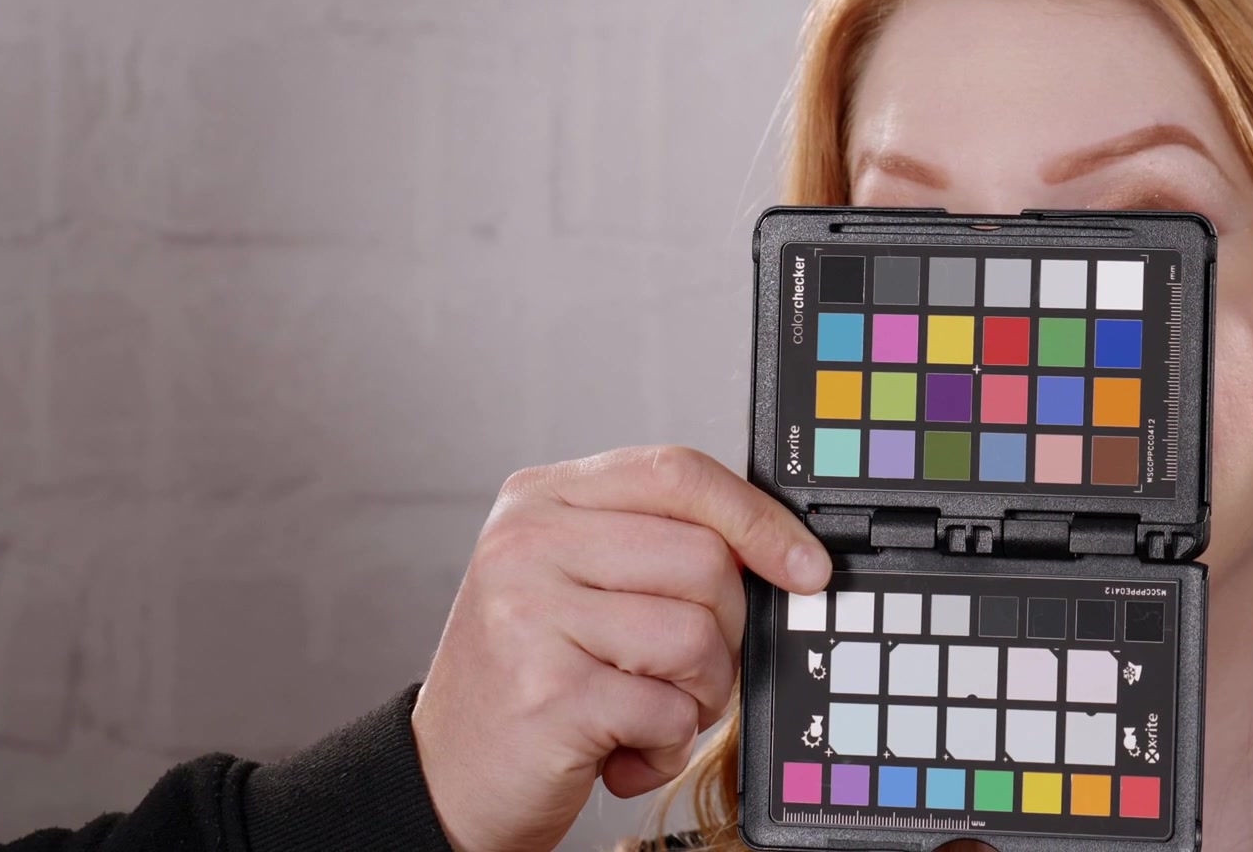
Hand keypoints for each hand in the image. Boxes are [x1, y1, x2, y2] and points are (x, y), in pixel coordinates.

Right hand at [410, 446, 831, 851]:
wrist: (446, 780)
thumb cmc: (531, 679)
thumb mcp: (578, 585)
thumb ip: (657, 548)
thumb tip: (783, 553)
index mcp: (541, 499)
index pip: (678, 473)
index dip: (758, 519)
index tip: (806, 566)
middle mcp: (527, 543)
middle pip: (705, 559)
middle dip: (725, 632)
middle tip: (681, 673)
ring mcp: (531, 615)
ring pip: (697, 637)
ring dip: (698, 696)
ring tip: (643, 711)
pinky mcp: (548, 693)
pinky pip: (670, 711)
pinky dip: (665, 745)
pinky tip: (619, 749)